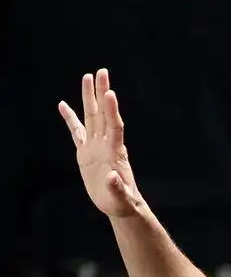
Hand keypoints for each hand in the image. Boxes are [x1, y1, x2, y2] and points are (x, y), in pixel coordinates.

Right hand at [58, 69, 141, 218]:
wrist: (118, 204)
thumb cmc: (122, 202)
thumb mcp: (121, 198)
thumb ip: (117, 188)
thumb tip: (112, 177)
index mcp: (115, 152)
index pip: (114, 127)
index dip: (112, 111)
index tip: (110, 93)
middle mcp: (105, 144)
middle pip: (103, 114)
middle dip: (101, 93)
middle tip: (101, 72)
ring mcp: (95, 146)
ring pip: (91, 117)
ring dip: (89, 98)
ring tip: (86, 77)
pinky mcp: (85, 152)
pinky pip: (76, 131)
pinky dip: (70, 118)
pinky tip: (63, 104)